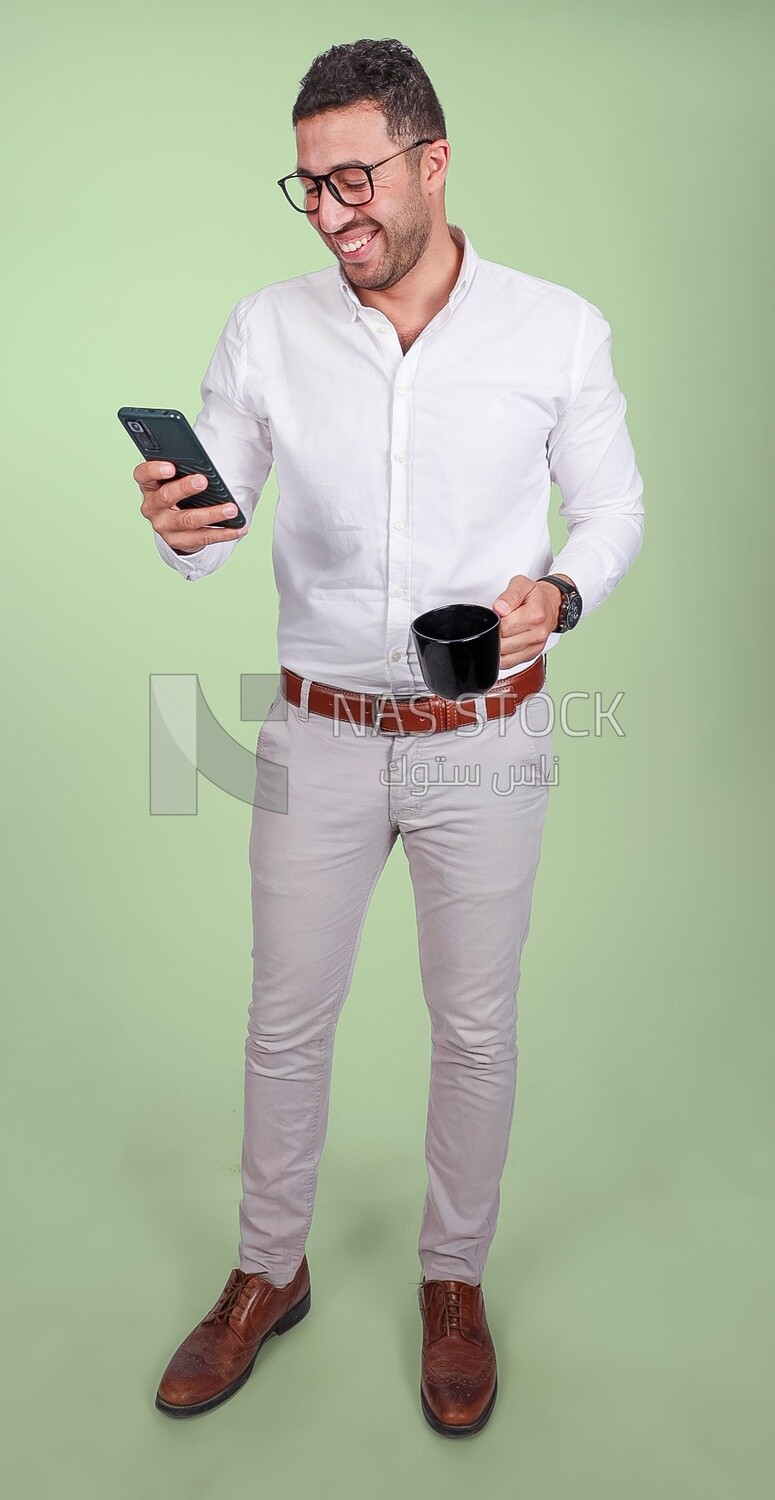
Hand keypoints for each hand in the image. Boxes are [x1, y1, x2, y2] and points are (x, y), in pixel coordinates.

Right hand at [134, 461, 248, 554]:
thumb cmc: (178, 493)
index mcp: (149, 486)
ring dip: (212, 514)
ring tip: (231, 509)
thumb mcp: (175, 479)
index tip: (171, 467)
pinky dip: (224, 533)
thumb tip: (205, 464)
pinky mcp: (179, 542)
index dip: (154, 470)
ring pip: (188, 520)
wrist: (175, 525)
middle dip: (185, 488)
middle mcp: (152, 507)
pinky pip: (203, 538)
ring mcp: (164, 527)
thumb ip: (183, 469)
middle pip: (166, 497)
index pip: (143, 475)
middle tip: (203, 481)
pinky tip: (239, 528)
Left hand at [491, 574, 574, 668]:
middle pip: (503, 644)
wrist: (553, 605)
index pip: (504, 627)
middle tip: (500, 623)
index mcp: (535, 615)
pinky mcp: (532, 655)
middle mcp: (538, 634)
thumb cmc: (536, 596)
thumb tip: (499, 608)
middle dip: (495, 634)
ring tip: (502, 632)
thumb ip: (509, 595)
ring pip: (504, 657)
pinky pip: (509, 663)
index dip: (495, 621)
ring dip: (497, 646)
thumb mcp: (522, 584)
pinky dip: (502, 656)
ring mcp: (536, 647)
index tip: (498, 614)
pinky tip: (504, 643)